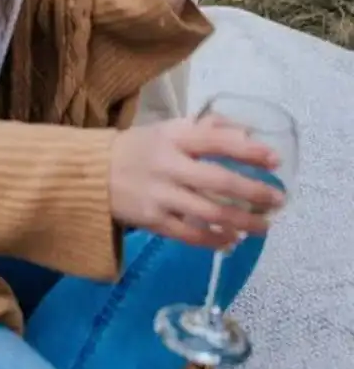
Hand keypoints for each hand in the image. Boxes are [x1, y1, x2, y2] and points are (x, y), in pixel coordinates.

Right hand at [109, 115, 285, 249]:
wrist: (90, 175)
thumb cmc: (138, 149)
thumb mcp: (167, 129)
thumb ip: (205, 128)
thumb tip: (246, 131)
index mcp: (172, 137)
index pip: (216, 140)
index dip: (248, 149)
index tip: (275, 160)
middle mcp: (167, 165)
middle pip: (218, 180)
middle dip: (253, 192)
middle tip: (278, 201)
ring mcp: (160, 195)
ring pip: (210, 212)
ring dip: (242, 222)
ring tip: (264, 227)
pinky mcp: (153, 221)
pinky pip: (191, 234)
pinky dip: (216, 239)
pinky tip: (232, 240)